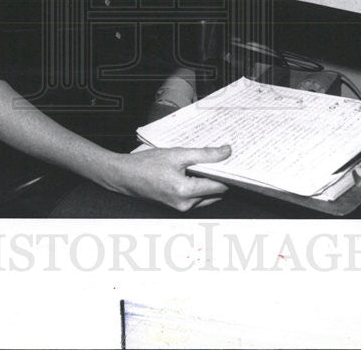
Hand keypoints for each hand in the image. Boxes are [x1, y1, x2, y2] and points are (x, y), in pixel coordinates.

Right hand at [111, 145, 231, 211]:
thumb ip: (204, 154)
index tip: (235, 161)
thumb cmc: (146, 164)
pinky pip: (197, 197)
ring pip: (207, 195)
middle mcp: (185, 204)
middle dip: (220, 177)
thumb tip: (226, 152)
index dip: (229, 173)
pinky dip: (200, 185)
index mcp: (185, 191)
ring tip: (205, 163)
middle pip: (215, 192)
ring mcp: (181, 207)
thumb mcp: (177, 154)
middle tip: (222, 159)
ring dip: (209, 181)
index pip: (220, 186)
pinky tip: (194, 171)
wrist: (125, 176)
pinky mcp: (178, 206)